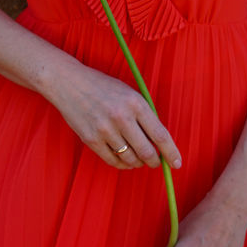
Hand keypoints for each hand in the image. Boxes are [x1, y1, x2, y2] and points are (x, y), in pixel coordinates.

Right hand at [47, 60, 181, 171]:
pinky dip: (121, 164)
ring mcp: (105, 130)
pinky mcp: (91, 139)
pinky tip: (123, 159)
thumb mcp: (128, 93)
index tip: (177, 163)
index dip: (171, 152)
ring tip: (137, 159)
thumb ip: (143, 115)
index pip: (160, 134)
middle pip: (146, 152)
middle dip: (154, 161)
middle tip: (155, 162)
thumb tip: (158, 142)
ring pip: (130, 159)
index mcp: (135, 103)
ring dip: (137, 163)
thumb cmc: (103, 87)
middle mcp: (122, 117)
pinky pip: (112, 160)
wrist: (70, 83)